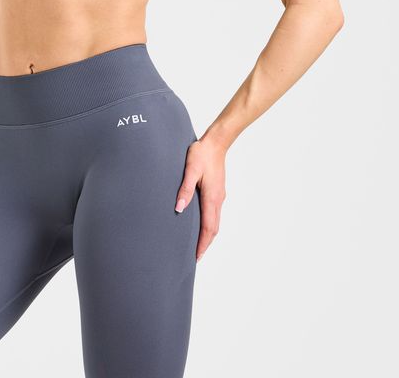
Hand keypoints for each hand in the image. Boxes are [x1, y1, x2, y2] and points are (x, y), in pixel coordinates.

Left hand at [175, 134, 226, 260]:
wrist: (216, 142)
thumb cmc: (201, 154)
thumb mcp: (190, 170)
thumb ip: (185, 189)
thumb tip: (179, 208)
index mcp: (212, 198)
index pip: (208, 228)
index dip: (202, 244)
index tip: (196, 257)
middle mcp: (218, 200)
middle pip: (214, 229)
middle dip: (205, 244)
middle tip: (196, 257)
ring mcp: (219, 196)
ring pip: (216, 221)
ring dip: (208, 235)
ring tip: (198, 245)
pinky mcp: (218, 191)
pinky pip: (215, 213)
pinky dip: (210, 224)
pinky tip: (202, 224)